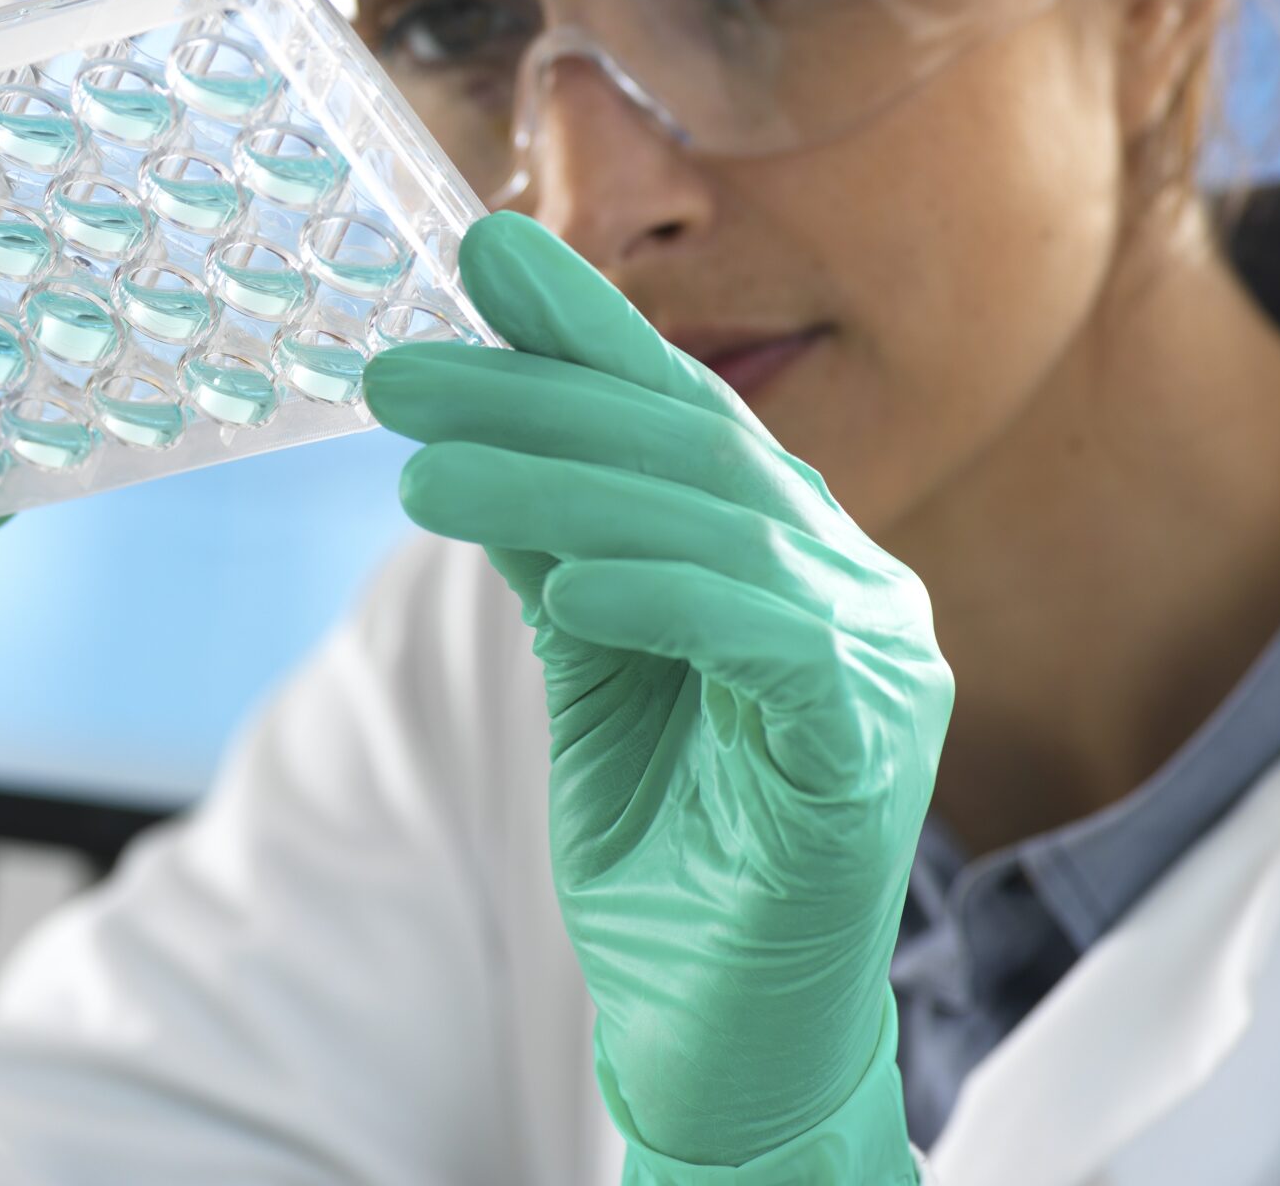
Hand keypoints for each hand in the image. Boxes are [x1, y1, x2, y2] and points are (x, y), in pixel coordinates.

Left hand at [366, 212, 948, 1180]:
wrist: (721, 1024)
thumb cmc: (668, 840)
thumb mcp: (588, 664)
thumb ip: (554, 549)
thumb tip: (468, 434)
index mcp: (788, 551)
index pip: (679, 412)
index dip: (583, 332)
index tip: (482, 256)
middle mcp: (849, 586)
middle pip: (688, 454)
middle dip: (536, 398)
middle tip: (402, 372)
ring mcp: (876, 665)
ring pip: (716, 529)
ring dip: (562, 489)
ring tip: (422, 474)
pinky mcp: (869, 753)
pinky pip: (772, 645)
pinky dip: (673, 601)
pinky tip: (578, 583)